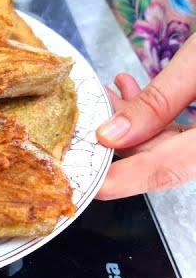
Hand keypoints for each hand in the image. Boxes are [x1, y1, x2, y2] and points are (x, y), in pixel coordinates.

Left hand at [95, 34, 195, 199]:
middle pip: (166, 159)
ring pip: (172, 146)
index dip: (125, 180)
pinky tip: (134, 91)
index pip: (167, 169)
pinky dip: (157, 117)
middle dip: (121, 140)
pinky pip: (186, 133)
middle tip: (91, 117)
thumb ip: (157, 102)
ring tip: (112, 94)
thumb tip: (111, 135)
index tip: (91, 186)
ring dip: (135, 124)